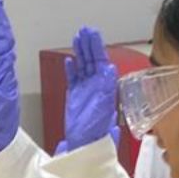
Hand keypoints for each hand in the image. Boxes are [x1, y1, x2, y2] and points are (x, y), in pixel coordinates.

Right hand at [64, 26, 120, 151]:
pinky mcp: (75, 96)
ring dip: (80, 52)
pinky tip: (69, 60)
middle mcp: (97, 86)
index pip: (101, 61)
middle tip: (84, 30)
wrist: (85, 146)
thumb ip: (106, 89)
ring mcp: (86, 90)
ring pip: (83, 66)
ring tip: (77, 38)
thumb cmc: (96, 132)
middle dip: (89, 45)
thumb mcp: (103, 109)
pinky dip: (71, 69)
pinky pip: (73, 78)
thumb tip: (109, 69)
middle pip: (92, 60)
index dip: (97, 47)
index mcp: (105, 87)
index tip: (93, 34)